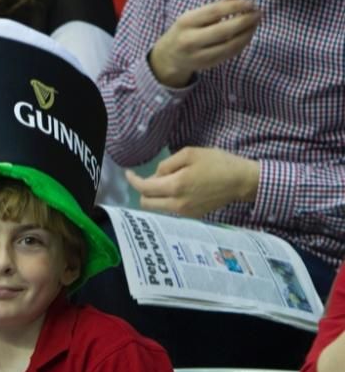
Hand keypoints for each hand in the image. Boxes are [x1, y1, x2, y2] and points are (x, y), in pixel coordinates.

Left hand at [126, 147, 259, 217]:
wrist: (242, 181)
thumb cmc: (218, 163)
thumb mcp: (191, 154)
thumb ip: (167, 165)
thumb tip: (156, 176)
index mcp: (176, 186)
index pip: (144, 188)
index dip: (133, 180)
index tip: (129, 173)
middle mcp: (177, 204)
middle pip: (146, 203)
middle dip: (143, 191)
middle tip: (150, 178)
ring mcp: (184, 213)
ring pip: (157, 208)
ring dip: (155, 196)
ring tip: (167, 182)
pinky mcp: (192, 216)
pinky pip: (170, 210)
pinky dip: (167, 201)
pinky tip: (178, 190)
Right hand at [149, 0, 259, 87]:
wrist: (168, 56)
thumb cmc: (185, 31)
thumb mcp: (194, 16)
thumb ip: (216, 6)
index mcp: (186, 22)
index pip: (214, 12)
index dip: (235, 7)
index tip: (251, 3)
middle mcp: (189, 40)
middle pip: (223, 31)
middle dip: (244, 21)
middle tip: (258, 14)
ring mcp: (197, 55)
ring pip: (228, 46)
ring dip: (246, 34)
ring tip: (255, 25)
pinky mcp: (205, 65)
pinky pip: (228, 55)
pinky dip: (241, 45)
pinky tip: (247, 36)